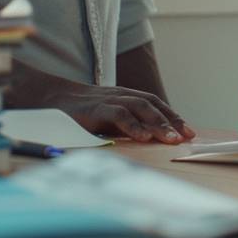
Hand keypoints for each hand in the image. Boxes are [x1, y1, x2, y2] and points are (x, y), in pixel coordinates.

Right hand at [5, 60, 194, 143]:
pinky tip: (144, 138)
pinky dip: (133, 126)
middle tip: (188, 137)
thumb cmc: (78, 111)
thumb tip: (146, 142)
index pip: (155, 104)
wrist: (47, 98)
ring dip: (158, 124)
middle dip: (172, 121)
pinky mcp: (95, 109)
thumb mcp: (104, 117)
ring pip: (140, 108)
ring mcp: (108, 100)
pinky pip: (118, 116)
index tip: (189, 132)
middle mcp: (120, 95)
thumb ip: (123, 125)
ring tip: (172, 140)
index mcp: (125, 97)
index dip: (172, 116)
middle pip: (152, 105)